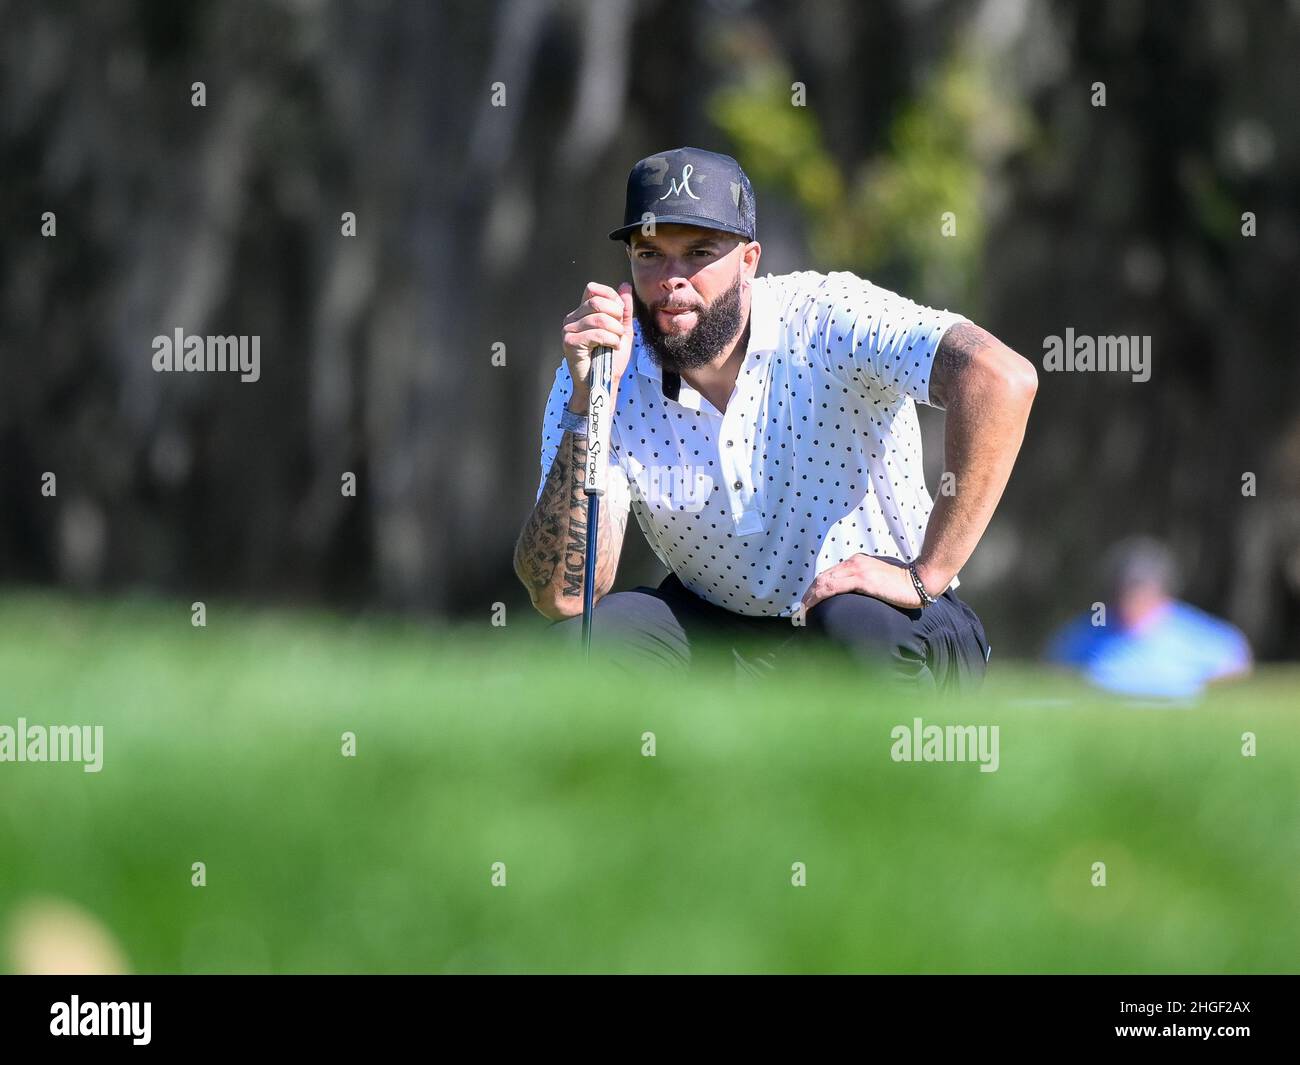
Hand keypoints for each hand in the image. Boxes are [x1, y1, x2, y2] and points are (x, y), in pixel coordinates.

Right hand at [561, 281, 634, 407]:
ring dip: (615, 330)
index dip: (611, 297)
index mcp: (582, 313)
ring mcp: (568, 330)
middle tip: (619, 331)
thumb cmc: (610, 360)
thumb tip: (625, 286)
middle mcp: (572, 319)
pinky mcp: (569, 342)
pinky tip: (612, 347)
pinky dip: (610, 340)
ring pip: (598, 318)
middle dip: (615, 315)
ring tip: (616, 341)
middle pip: (597, 302)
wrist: (602, 384)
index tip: (620, 314)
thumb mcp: (622, 331)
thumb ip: (623, 310)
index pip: (593, 290)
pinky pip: (595, 333)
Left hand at [799, 554, 923, 612]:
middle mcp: (853, 563)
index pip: (828, 576)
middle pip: (822, 578)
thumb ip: (861, 586)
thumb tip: (849, 600)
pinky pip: (833, 587)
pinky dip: (819, 597)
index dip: (814, 591)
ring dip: (810, 599)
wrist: (919, 581)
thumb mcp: (875, 582)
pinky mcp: (863, 579)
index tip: (806, 607)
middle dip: (808, 596)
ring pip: (824, 582)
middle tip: (800, 614)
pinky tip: (813, 607)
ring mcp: (857, 569)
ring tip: (803, 614)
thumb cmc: (900, 586)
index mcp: (856, 562)